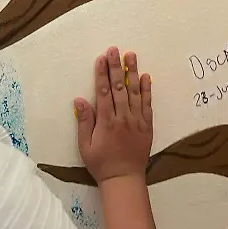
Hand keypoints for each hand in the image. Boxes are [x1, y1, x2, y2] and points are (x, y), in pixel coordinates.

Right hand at [75, 47, 152, 183]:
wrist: (124, 179)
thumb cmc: (101, 163)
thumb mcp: (85, 146)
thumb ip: (84, 122)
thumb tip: (79, 100)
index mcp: (106, 122)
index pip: (104, 92)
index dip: (102, 74)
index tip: (101, 59)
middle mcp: (122, 118)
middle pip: (119, 87)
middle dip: (116, 67)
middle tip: (115, 49)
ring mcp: (137, 121)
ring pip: (134, 92)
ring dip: (133, 72)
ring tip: (131, 55)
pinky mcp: (147, 126)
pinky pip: (147, 104)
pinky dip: (147, 90)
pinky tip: (146, 77)